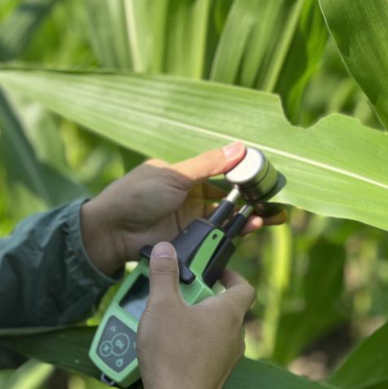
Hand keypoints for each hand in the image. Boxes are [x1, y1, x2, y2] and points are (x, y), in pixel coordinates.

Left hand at [79, 142, 286, 276]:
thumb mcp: (174, 175)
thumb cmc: (136, 195)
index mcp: (184, 176)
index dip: (242, 177)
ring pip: (224, 220)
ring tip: (269, 218)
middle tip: (275, 203)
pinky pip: (214, 237)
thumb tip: (240, 147)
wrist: (112, 231)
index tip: (265, 179)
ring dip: (246, 218)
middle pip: (227, 199)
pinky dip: (232, 235)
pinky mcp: (188, 241)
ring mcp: (189, 221)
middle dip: (251, 201)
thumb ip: (208, 164)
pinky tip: (251, 230)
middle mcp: (189, 197)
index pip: (220, 173)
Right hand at [121, 242, 255, 388]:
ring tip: (162, 323)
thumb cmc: (173, 353)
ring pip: (212, 333)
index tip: (213, 270)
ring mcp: (225, 360)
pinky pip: (202, 354)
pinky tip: (162, 349)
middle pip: (224, 309)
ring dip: (191, 324)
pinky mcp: (212, 378)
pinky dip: (186, 346)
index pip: (243, 287)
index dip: (231, 275)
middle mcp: (234, 337)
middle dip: (199, 299)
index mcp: (229, 313)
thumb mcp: (161, 305)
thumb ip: (164, 274)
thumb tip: (166, 249)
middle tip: (175, 295)